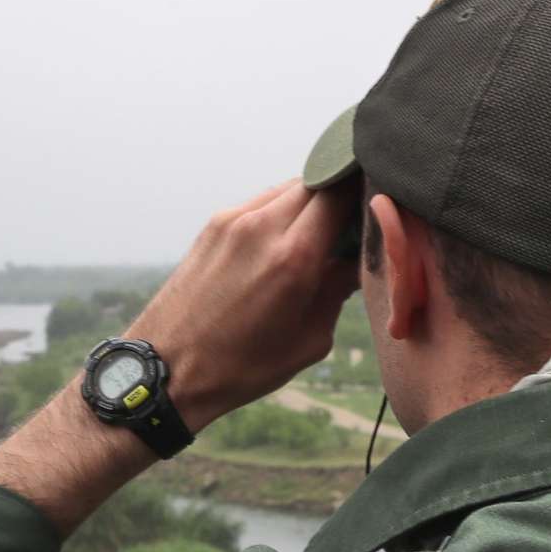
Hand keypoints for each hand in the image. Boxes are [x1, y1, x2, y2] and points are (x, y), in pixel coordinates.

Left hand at [125, 178, 361, 431]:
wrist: (168, 369)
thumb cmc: (242, 366)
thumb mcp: (310, 340)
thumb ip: (339, 290)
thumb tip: (359, 261)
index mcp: (294, 257)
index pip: (343, 192)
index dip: (367, 191)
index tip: (381, 205)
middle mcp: (262, 227)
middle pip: (319, 182)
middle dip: (342, 195)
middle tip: (356, 220)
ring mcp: (233, 220)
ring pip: (289, 188)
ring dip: (311, 202)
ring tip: (321, 233)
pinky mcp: (214, 224)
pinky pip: (260, 202)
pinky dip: (281, 211)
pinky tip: (285, 240)